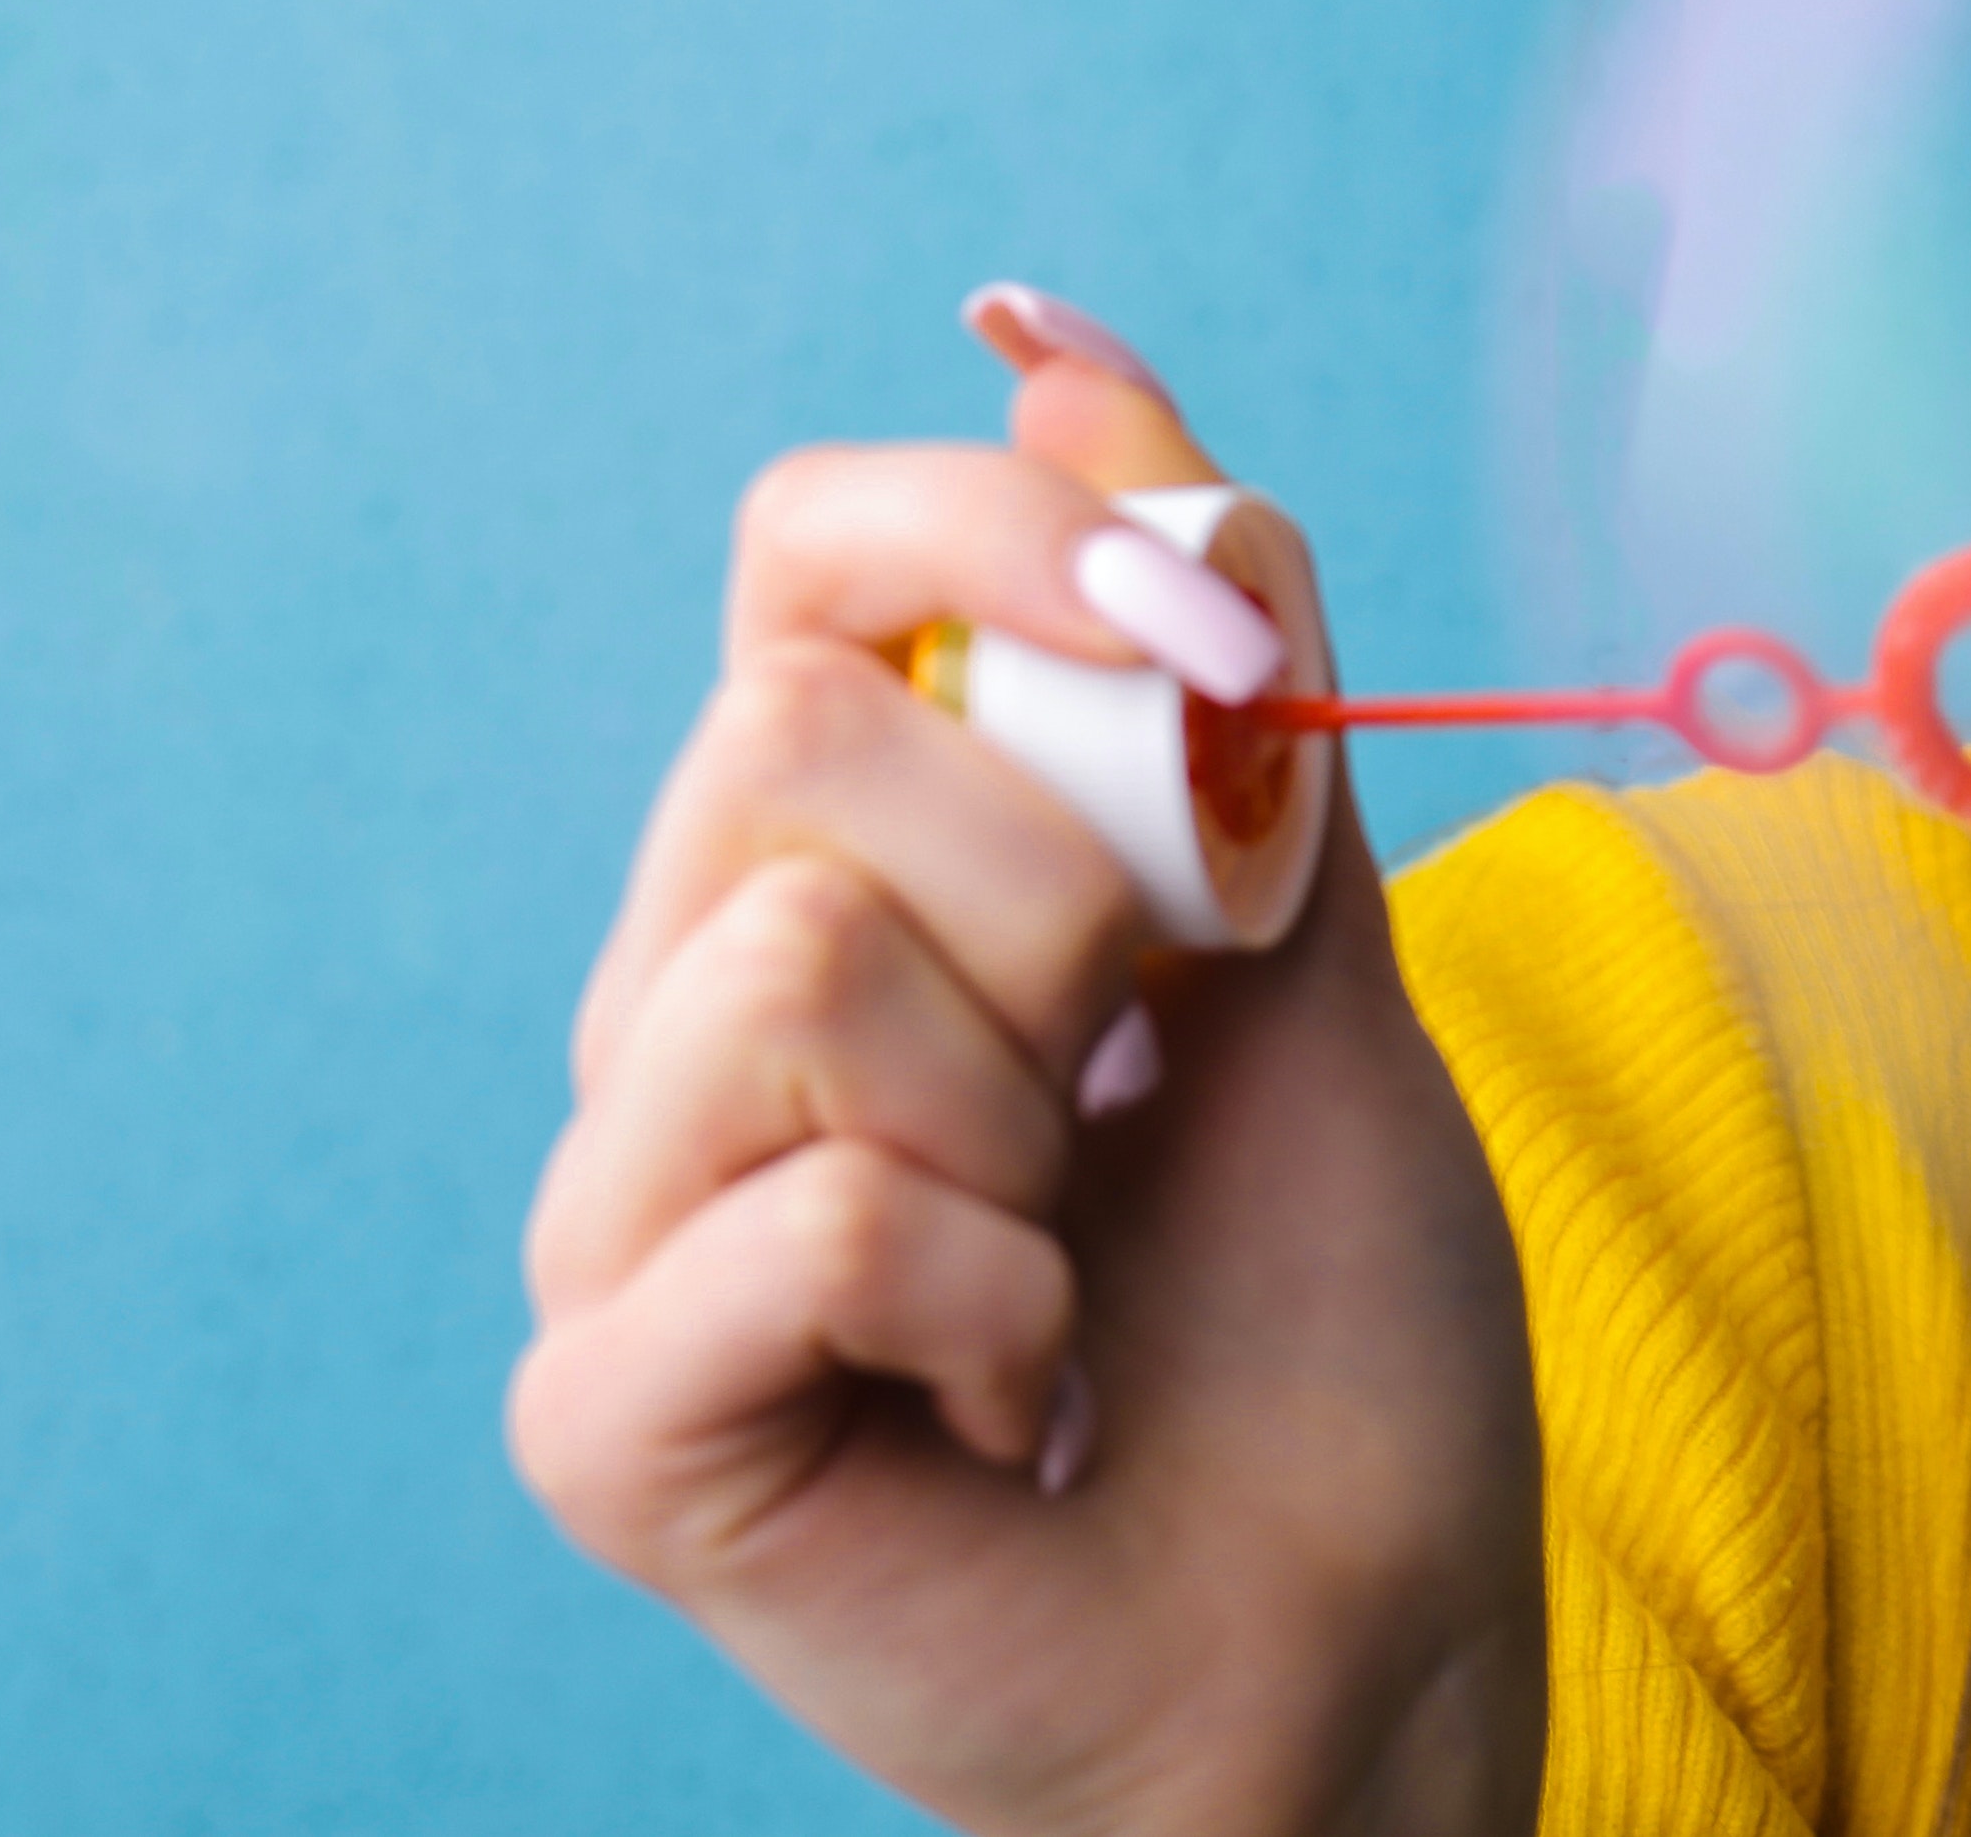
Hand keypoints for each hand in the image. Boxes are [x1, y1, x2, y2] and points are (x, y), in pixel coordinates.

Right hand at [510, 306, 1545, 1832]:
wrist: (1366, 1631)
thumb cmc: (1326, 1305)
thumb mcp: (1312, 916)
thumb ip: (1203, 646)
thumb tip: (1062, 340)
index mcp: (824, 852)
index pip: (805, 550)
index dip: (1008, 540)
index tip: (1220, 652)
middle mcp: (674, 999)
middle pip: (794, 733)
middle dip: (1069, 896)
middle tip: (1136, 1083)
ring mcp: (615, 1210)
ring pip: (786, 959)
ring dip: (1025, 1114)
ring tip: (1065, 1253)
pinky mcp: (605, 1407)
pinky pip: (796, 1217)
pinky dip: (986, 1304)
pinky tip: (1016, 1402)